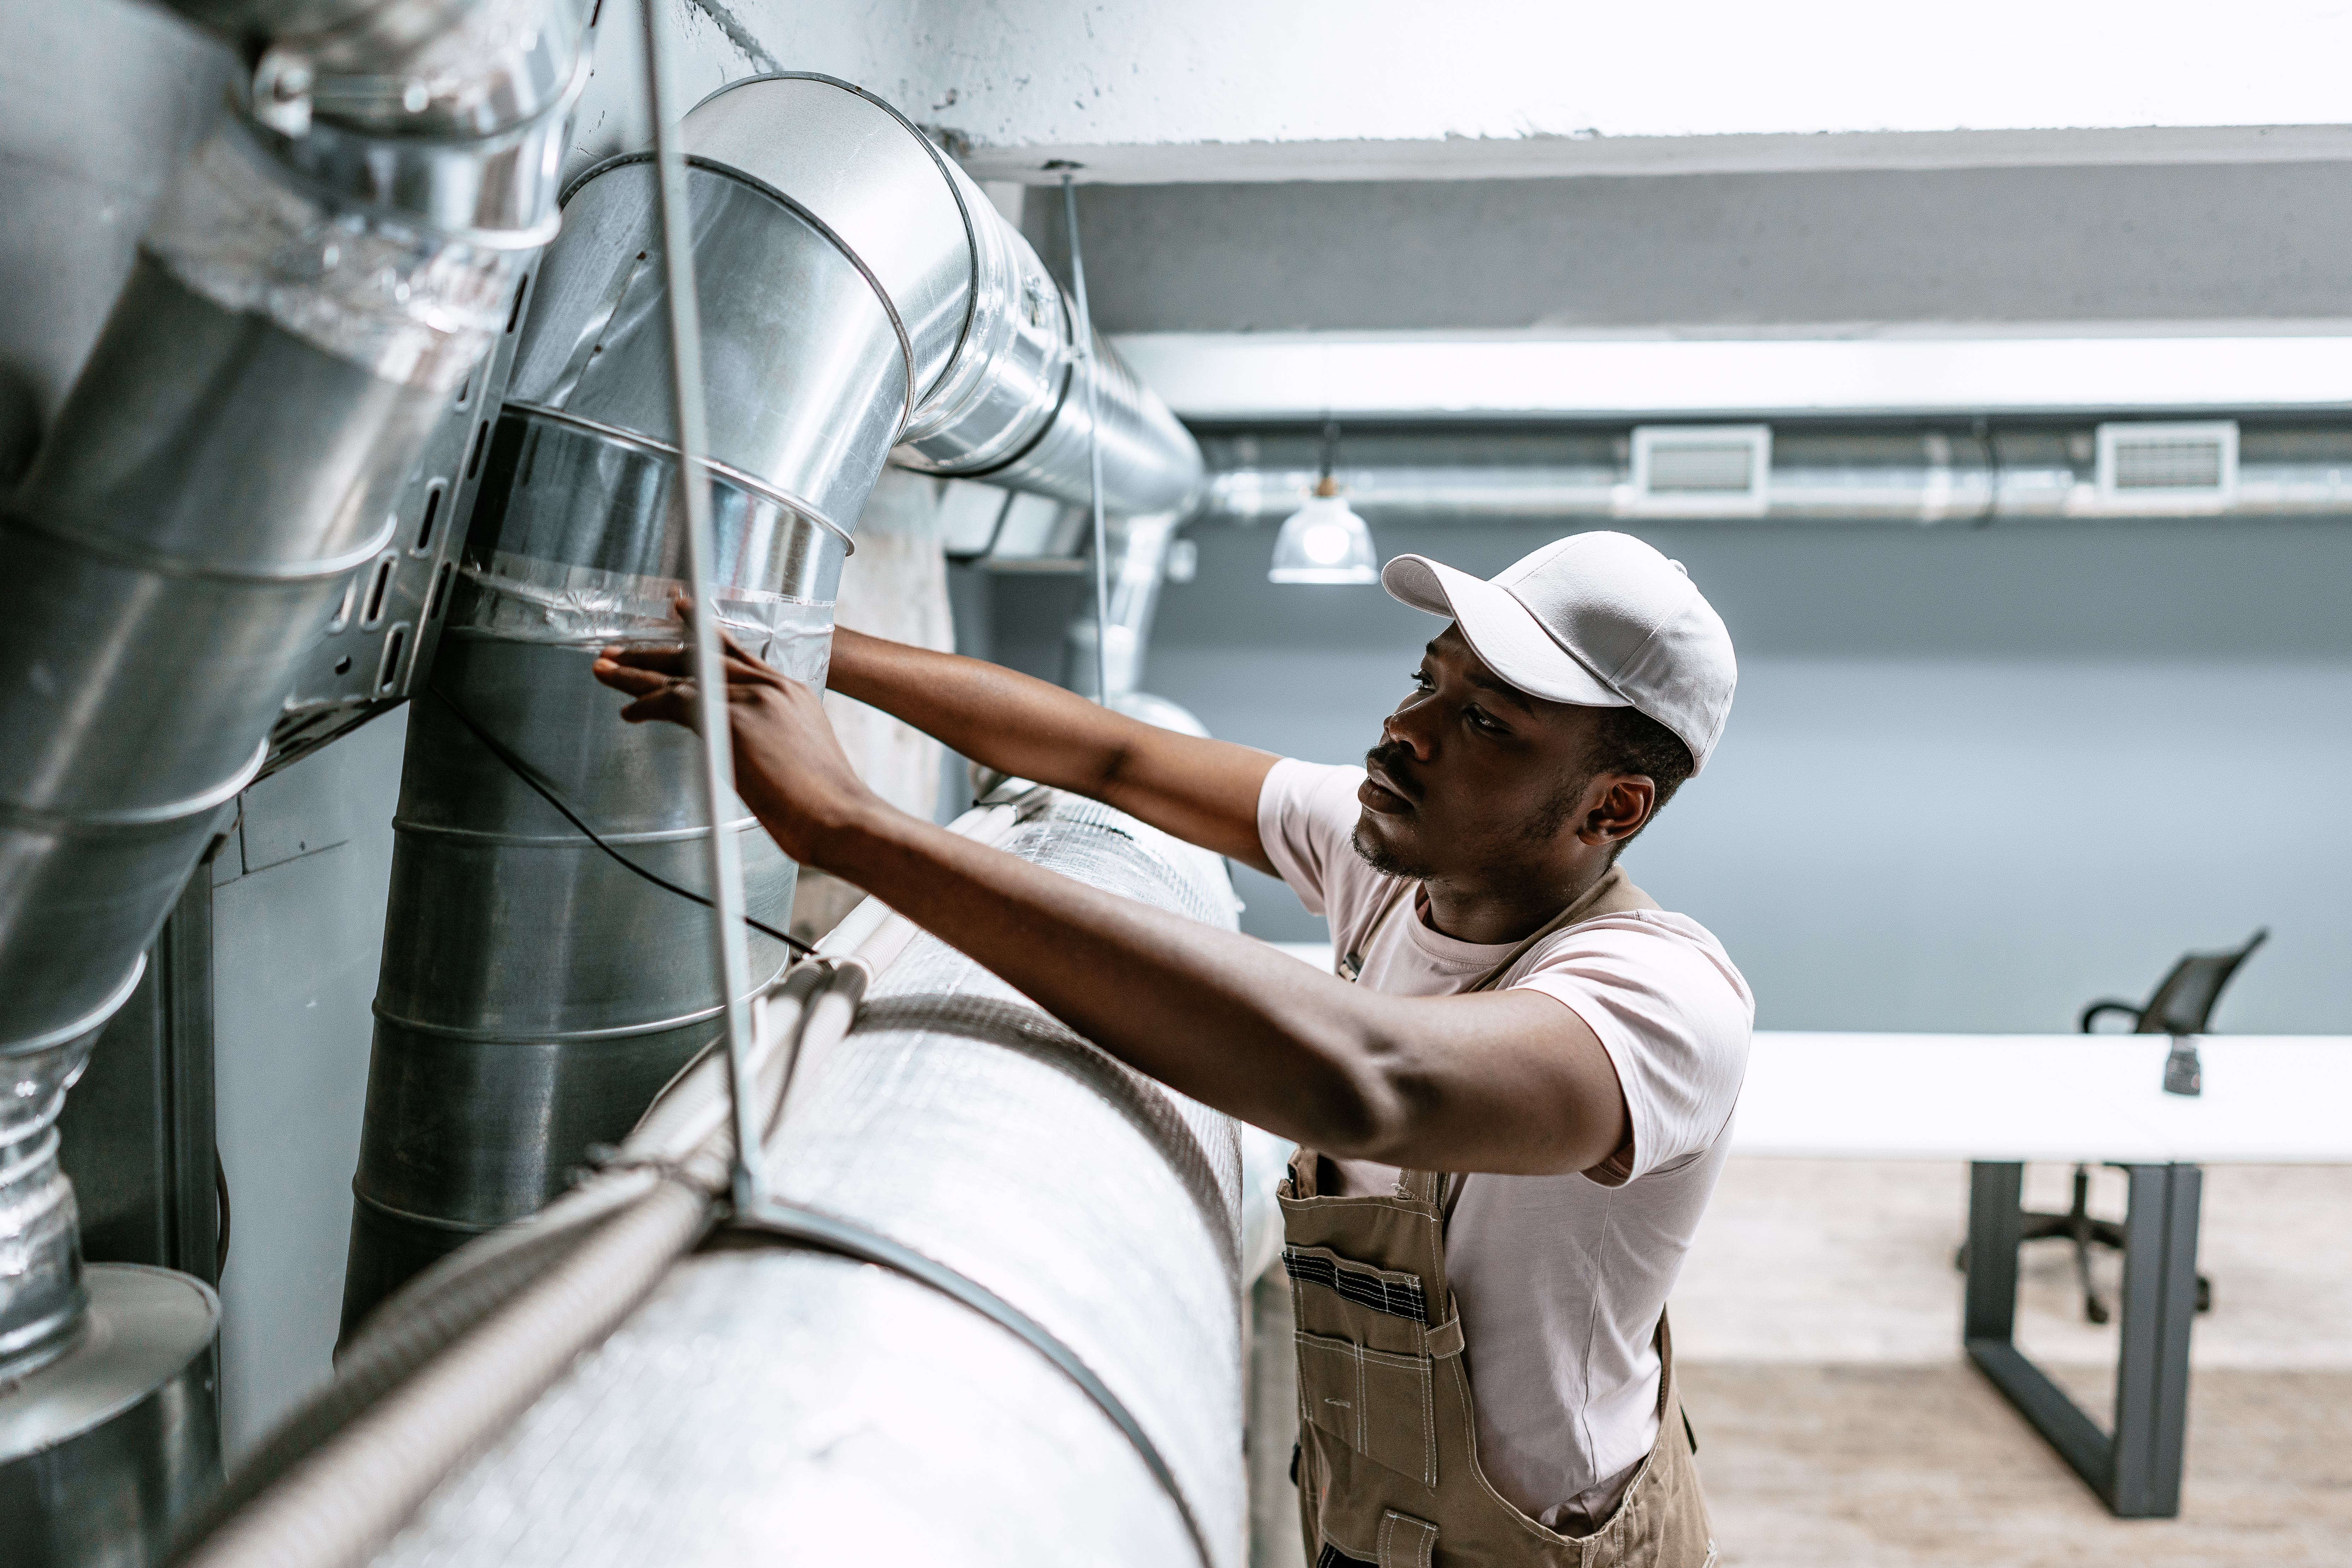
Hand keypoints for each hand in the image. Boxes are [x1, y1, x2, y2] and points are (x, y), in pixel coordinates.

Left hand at [589, 597, 884, 866]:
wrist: (840, 817)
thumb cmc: (823, 803)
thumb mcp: (799, 754)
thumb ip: (770, 734)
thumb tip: (745, 748)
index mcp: (789, 691)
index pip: (736, 651)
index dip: (702, 630)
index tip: (679, 609)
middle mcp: (770, 686)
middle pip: (701, 654)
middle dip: (654, 652)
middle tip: (619, 649)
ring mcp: (753, 699)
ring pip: (682, 673)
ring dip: (637, 673)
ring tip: (604, 668)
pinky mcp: (734, 720)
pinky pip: (677, 701)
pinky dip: (648, 705)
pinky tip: (630, 712)